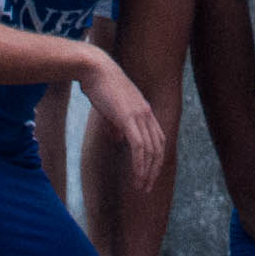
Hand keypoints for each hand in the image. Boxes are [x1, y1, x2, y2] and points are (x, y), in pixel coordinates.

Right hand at [80, 53, 166, 193]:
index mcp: (145, 111)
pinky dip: (140, 164)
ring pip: (151, 151)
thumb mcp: (112, 108)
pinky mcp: (128, 118)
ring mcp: (139, 115)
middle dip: (154, 170)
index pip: (159, 139)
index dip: (156, 159)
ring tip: (141, 187)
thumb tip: (119, 139)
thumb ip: (118, 124)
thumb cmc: (100, 85)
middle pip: (159, 148)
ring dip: (147, 172)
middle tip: (146, 187)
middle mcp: (147, 114)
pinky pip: (139, 147)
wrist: (95, 68)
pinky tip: (137, 176)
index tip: (149, 174)